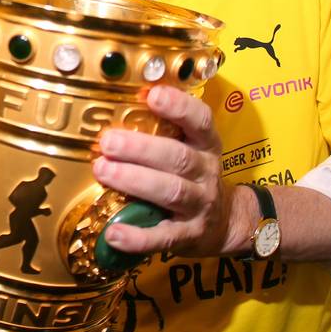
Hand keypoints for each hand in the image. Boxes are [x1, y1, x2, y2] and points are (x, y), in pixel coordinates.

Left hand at [90, 85, 230, 255]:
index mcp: (206, 146)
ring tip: (103, 170)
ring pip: (170, 191)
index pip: (201, 121)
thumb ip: (164, 131)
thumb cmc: (194, 177)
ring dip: (135, 180)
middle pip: (178, 157)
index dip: (179, 107)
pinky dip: (138, 236)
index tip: (153, 95)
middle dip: (141, 148)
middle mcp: (206, 173)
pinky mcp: (189, 236)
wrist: (227, 224)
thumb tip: (113, 106)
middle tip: (108, 142)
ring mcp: (200, 206)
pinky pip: (163, 237)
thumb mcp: (191, 149)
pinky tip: (113, 233)